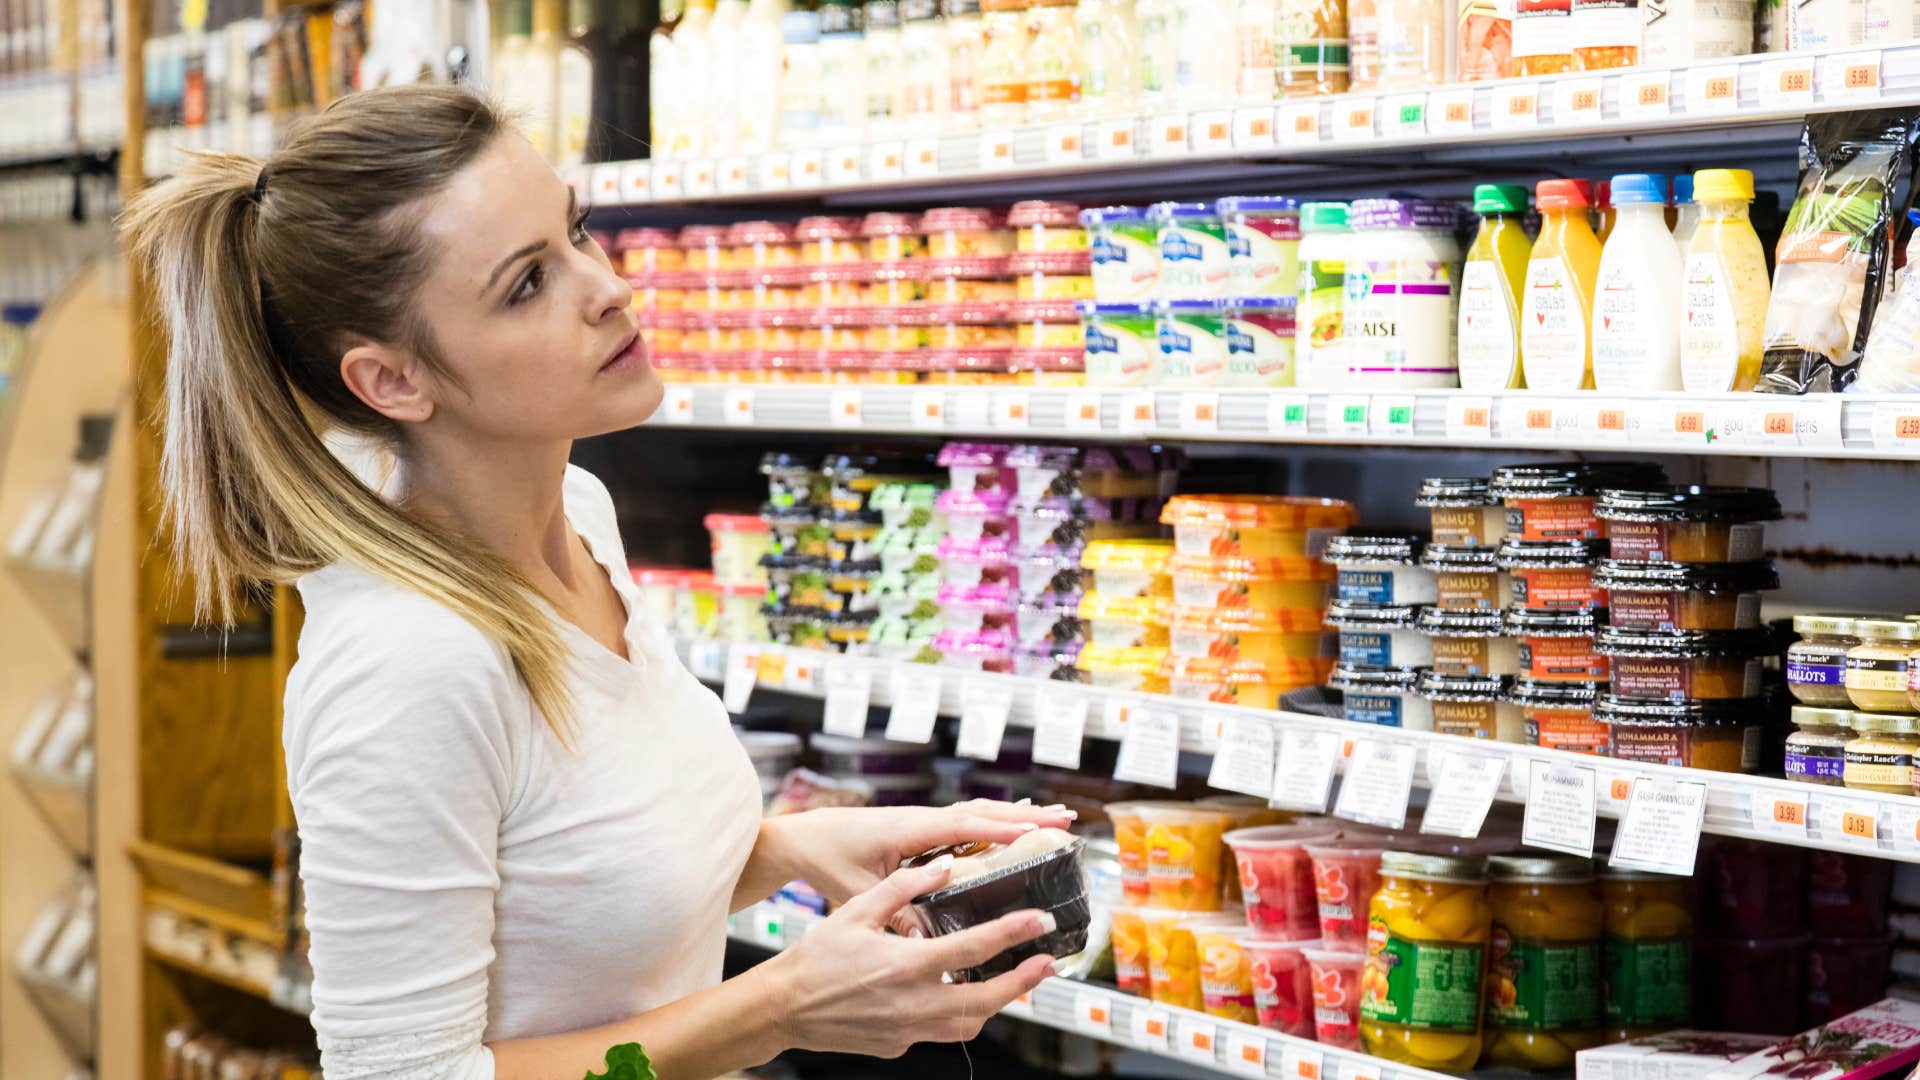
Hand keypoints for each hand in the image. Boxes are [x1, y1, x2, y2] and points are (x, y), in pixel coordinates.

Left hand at [762, 799, 1075, 906]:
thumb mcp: (857, 892)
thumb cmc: (827, 859)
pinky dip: (993, 821)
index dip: (1000, 830)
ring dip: (1014, 815)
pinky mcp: (919, 827)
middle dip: (1025, 815)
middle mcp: (921, 818)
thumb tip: (923, 941)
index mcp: (909, 829)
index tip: (1035, 833)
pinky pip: (964, 820)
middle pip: (982, 812)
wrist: (802, 837)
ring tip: (1051, 818)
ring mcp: (922, 820)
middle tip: (1065, 818)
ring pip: (977, 812)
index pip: (962, 826)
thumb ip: (891, 913)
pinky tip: (1011, 830)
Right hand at [764, 859, 1058, 1057]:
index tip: (1039, 923)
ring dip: (997, 1003)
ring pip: (969, 1024)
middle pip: (987, 998)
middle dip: (1023, 981)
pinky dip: (958, 1014)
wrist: (784, 1008)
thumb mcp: (856, 910)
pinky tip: (961, 994)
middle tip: (1048, 962)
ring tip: (1016, 982)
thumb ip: (903, 888)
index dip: (1013, 933)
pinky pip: (940, 1032)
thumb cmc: (816, 957)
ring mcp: (908, 1029)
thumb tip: (943, 866)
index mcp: (906, 964)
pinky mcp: (899, 1045)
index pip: (974, 948)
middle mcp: (913, 1003)